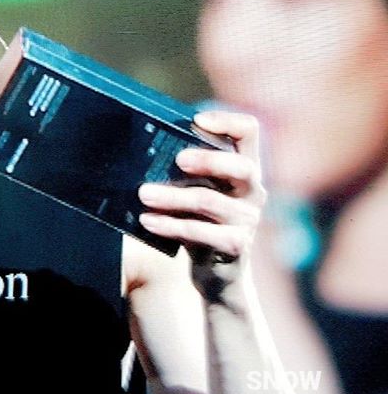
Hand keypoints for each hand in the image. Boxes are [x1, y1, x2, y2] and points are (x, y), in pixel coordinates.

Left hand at [137, 110, 266, 298]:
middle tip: (177, 159)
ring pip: (210, 200)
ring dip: (172, 196)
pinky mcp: (236, 246)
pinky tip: (147, 220)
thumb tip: (140, 147)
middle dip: (207, 159)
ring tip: (143, 193)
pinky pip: (200, 232)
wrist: (217, 274)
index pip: (250, 132)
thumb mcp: (196, 191)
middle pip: (241, 166)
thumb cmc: (199, 220)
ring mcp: (248, 220)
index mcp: (244, 169)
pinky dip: (170, 225)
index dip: (228, 121)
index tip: (197, 119)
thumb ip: (184, 171)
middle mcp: (252, 191)